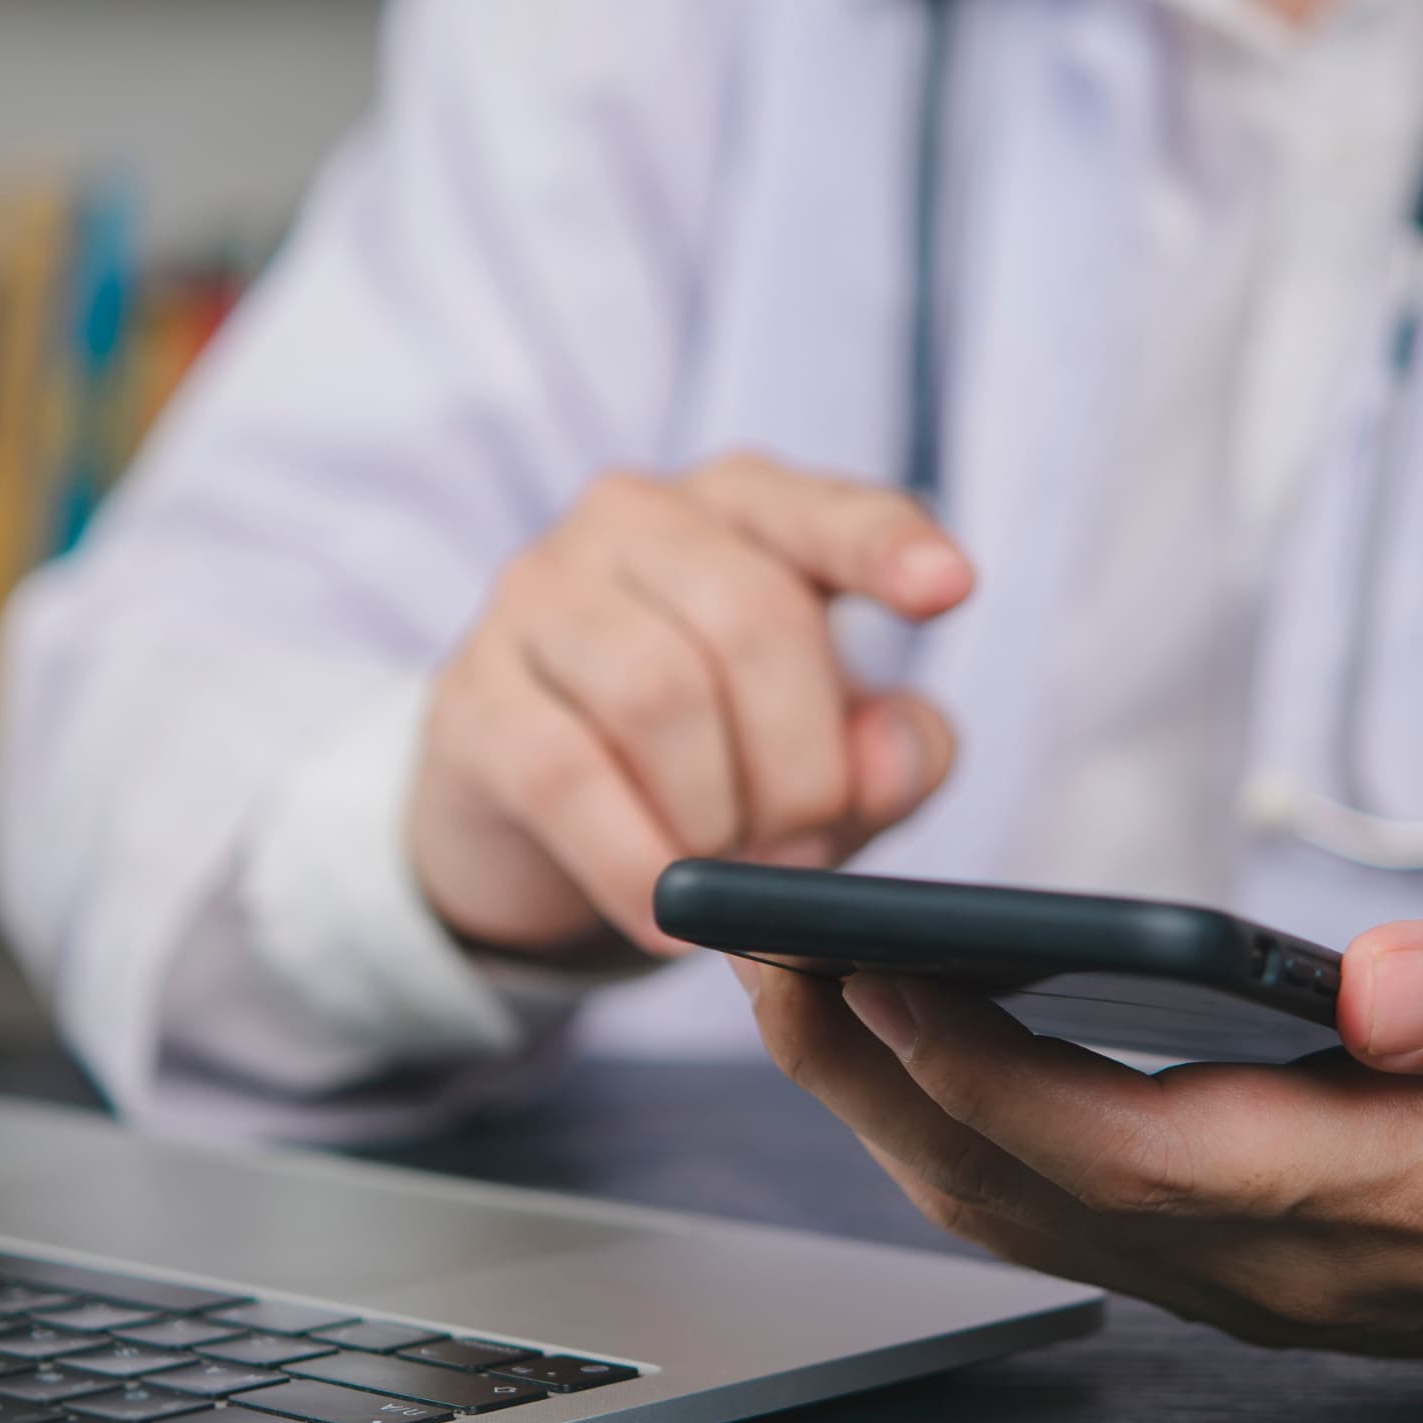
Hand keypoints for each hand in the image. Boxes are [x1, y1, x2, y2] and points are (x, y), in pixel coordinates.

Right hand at [408, 452, 971, 958]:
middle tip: (806, 851)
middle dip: (802, 764)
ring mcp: (536, 596)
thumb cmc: (706, 758)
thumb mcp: (821, 755)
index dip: (884, 546)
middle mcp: (632, 519)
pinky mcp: (471, 694)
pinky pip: (565, 774)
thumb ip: (886, 753)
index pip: (820, 507)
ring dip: (716, 817)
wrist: (527, 813)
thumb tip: (889, 762)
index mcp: (739, 506)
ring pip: (657, 690)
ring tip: (727, 878)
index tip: (951, 589)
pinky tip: (665, 916)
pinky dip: (634, 862)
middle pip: (750, 618)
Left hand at [738, 882, 1422, 1360]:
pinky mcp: (1250, 1249)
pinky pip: (1060, 1205)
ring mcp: (1265, 1273)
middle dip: (869, 1081)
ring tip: (795, 979)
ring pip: (1025, 1210)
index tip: (867, 971)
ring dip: (889, 1102)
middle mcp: (1299, 1259)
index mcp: (1388, 1191)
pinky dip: (958, 1121)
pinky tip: (912, 1041)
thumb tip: (1376, 990)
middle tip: (753, 953)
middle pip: (1030, 1193)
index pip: (1130, 1156)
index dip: (983, 1073)